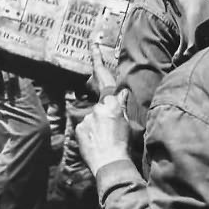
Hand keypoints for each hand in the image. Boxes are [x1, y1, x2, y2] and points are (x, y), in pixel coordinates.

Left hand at [76, 43, 130, 175]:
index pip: (104, 77)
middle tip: (112, 135)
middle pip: (101, 107)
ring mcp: (86, 118)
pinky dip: (90, 135)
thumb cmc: (124, 145)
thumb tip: (122, 93)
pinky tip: (97, 145)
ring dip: (98, 128)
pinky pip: (84, 128)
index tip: (92, 43)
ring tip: (106, 144)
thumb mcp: (130, 124)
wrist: (111, 165)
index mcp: (112, 103)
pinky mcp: (78, 129)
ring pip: (92, 119)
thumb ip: (122, 107)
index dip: (97, 58)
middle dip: (106, 119)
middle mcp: (97, 107)